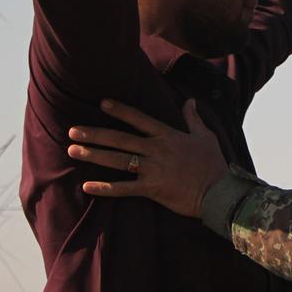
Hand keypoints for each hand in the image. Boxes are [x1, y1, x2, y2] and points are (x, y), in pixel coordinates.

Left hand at [68, 98, 228, 217]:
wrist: (219, 191)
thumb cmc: (213, 163)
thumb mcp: (205, 136)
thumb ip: (194, 118)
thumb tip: (190, 101)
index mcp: (168, 135)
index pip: (140, 119)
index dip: (121, 111)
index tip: (102, 103)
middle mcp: (157, 149)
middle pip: (121, 139)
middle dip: (95, 134)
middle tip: (73, 131)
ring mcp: (153, 169)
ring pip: (118, 160)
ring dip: (95, 155)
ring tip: (73, 151)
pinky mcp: (152, 189)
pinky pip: (124, 188)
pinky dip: (106, 188)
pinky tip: (88, 186)